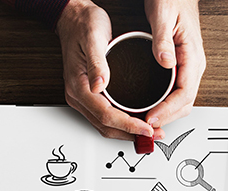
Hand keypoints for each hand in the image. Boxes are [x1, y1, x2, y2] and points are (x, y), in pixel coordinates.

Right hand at [56, 0, 156, 140]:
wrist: (73, 18)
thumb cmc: (83, 25)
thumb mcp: (93, 38)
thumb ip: (97, 63)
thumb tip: (100, 85)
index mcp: (79, 86)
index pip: (106, 115)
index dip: (128, 125)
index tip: (147, 128)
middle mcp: (78, 96)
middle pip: (105, 126)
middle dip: (131, 134)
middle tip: (154, 134)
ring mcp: (82, 97)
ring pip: (105, 125)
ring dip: (127, 131)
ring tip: (149, 132)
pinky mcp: (89, 94)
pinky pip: (105, 116)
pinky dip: (122, 123)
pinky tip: (137, 121)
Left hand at [143, 0, 204, 129]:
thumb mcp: (163, 15)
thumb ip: (163, 40)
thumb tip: (166, 63)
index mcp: (193, 55)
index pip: (184, 93)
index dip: (168, 110)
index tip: (151, 118)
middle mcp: (193, 64)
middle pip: (185, 103)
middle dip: (166, 118)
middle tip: (145, 127)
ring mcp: (188, 66)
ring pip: (181, 101)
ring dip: (166, 115)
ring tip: (145, 123)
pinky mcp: (180, 66)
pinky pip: (176, 92)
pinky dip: (164, 105)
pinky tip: (151, 107)